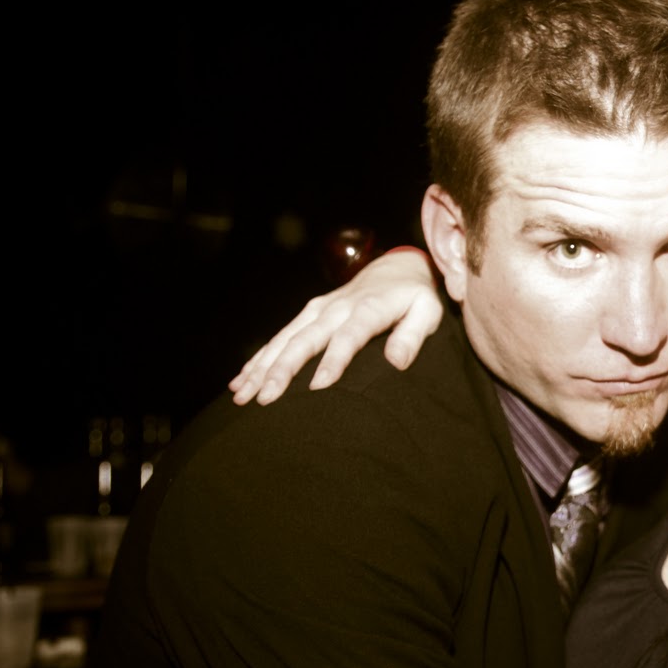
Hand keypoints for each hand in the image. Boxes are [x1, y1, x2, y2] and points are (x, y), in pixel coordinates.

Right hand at [230, 247, 444, 404]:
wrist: (397, 269)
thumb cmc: (416, 298)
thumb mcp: (428, 312)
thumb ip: (413, 335)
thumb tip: (397, 361)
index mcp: (368, 309)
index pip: (349, 337)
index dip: (333, 361)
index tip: (319, 388)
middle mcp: (336, 308)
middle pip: (306, 339)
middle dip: (283, 369)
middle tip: (265, 398)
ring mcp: (318, 310)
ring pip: (284, 340)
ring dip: (262, 367)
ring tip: (242, 395)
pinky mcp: (309, 313)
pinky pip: (279, 338)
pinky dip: (258, 359)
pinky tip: (240, 380)